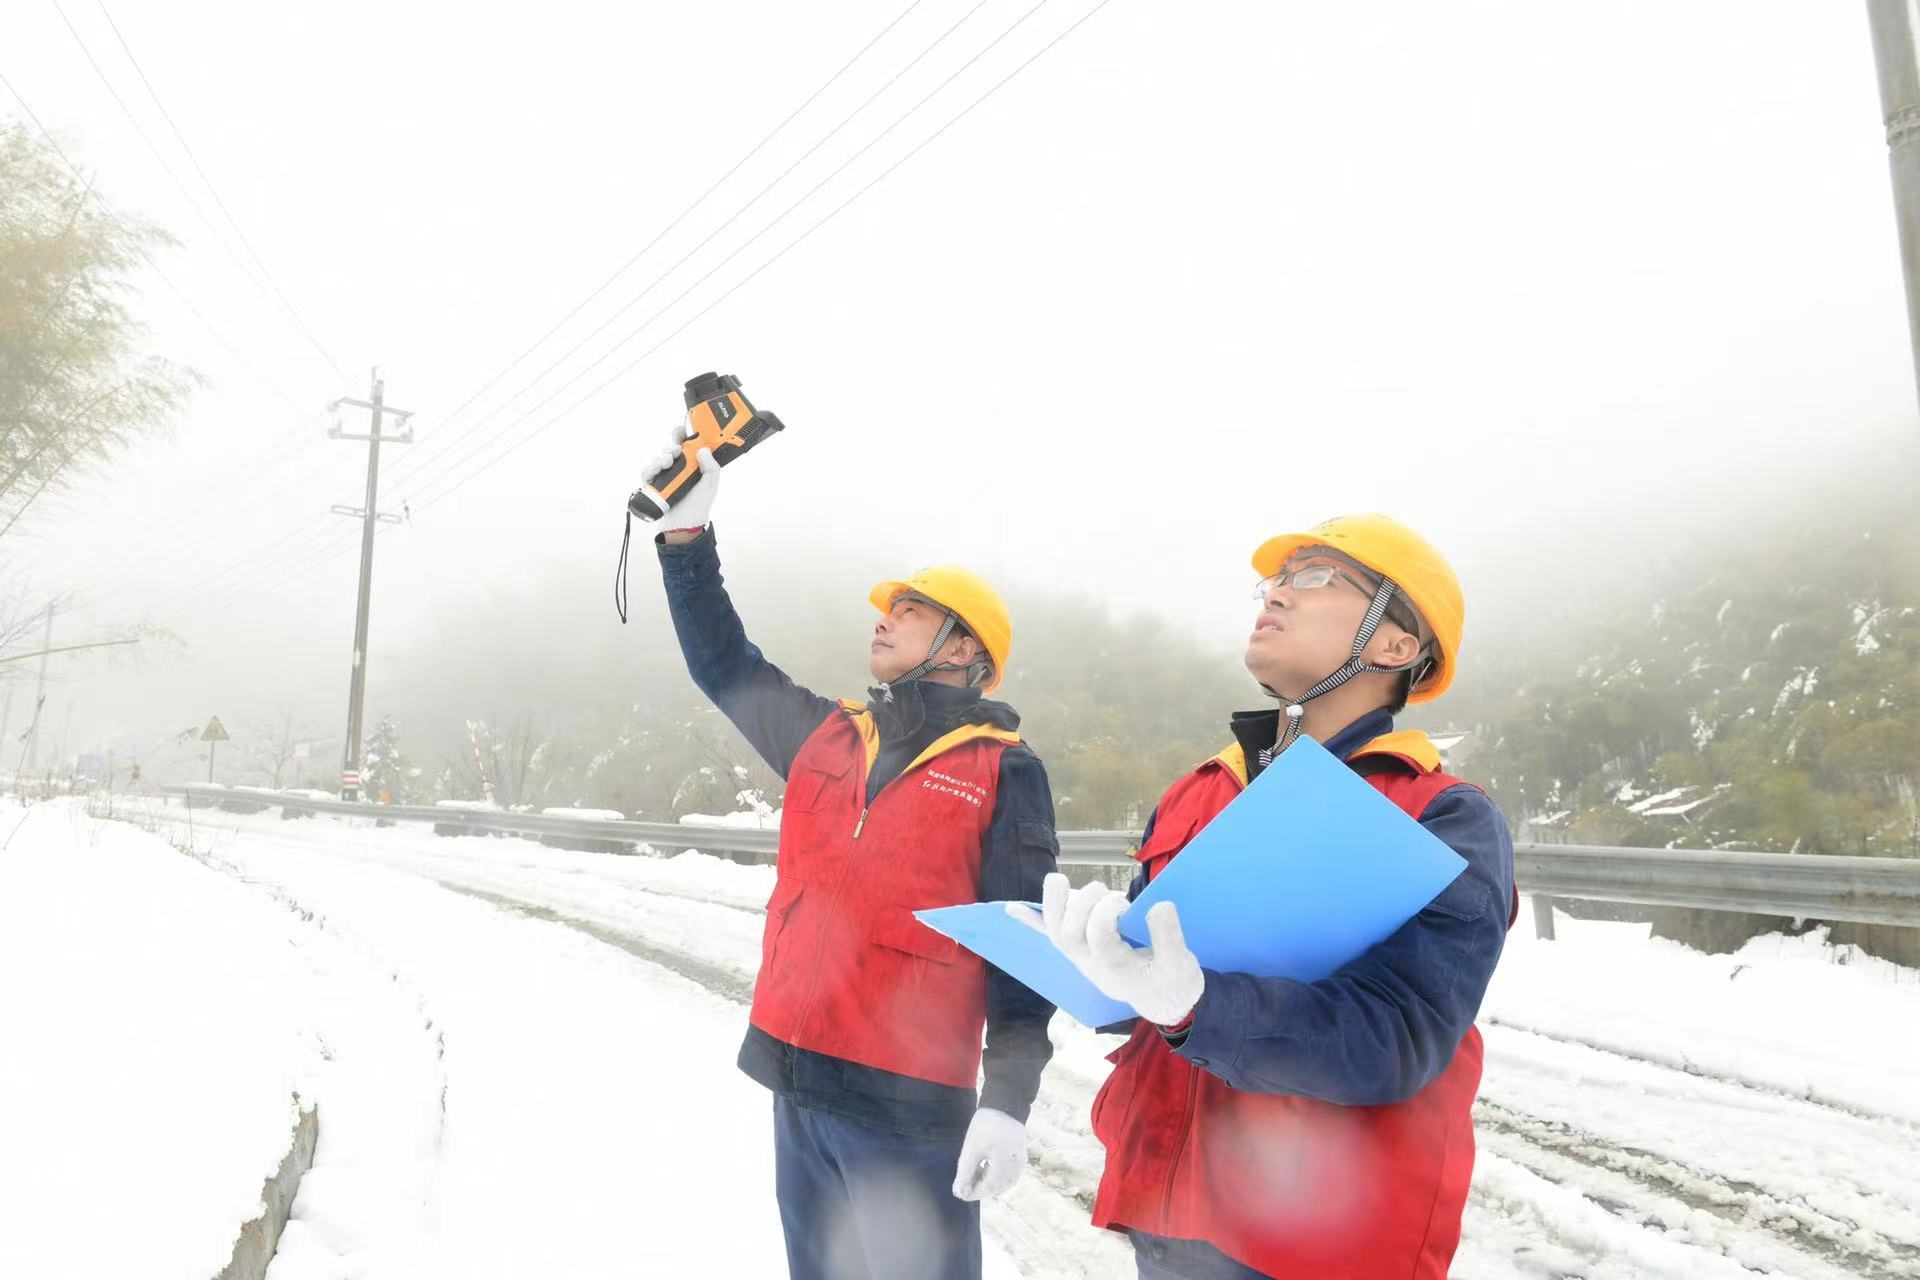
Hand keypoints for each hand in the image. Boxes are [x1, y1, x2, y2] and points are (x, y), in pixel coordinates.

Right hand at [640, 416, 718, 531]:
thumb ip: (711, 468)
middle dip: (670, 446)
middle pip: (669, 449)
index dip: (681, 435)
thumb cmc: (698, 505)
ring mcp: (663, 476)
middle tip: (675, 451)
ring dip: (661, 457)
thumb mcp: (710, 485)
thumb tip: (703, 450)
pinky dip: (649, 469)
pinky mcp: (652, 485)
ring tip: (667, 463)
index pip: (684, 445)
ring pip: (658, 459)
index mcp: (690, 465)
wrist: (685, 525)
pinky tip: (655, 471)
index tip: (680, 431)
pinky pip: (646, 472)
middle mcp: (676, 468)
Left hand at [952, 1107, 1025, 1200]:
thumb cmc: (987, 1125)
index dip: (971, 1193)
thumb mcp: (972, 1149)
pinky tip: (985, 1169)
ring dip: (987, 1184)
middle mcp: (1016, 1169)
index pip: (987, 1190)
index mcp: (1005, 1168)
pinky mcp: (1020, 1156)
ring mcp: (1020, 1163)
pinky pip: (1008, 1175)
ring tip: (973, 1175)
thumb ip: (965, 1173)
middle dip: (979, 1189)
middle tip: (963, 1184)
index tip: (958, 1192)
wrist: (1005, 1103)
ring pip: (1003, 1183)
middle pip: (996, 1188)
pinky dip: (996, 1177)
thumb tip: (960, 1193)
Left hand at [1010, 873, 1203, 1026]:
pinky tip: (1010, 909)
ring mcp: (1081, 958)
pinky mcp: (1079, 950)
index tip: (1125, 902)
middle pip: (1069, 935)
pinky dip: (1030, 922)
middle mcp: (1091, 963)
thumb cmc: (1173, 980)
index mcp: (1116, 967)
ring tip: (1058, 881)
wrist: (1163, 999)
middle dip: (1082, 906)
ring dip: (1052, 906)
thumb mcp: (1182, 964)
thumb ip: (1170, 938)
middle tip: (1105, 891)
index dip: (1105, 914)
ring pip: (1056, 934)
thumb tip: (1159, 905)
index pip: (1098, 938)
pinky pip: (1049, 937)